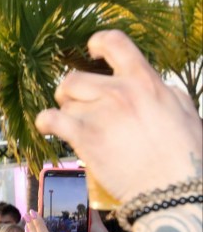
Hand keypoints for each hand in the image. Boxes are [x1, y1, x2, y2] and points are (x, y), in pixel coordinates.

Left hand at [35, 30, 201, 202]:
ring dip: (66, 113)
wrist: (172, 188)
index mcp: (145, 82)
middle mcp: (120, 92)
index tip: (91, 50)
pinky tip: (46, 127)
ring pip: (65, 102)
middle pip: (75, 78)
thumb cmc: (184, 156)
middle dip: (71, 92)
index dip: (98, 43)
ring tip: (76, 126)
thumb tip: (155, 88)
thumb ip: (165, 94)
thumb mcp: (185, 112)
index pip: (115, 43)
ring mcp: (100, 113)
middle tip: (77, 106)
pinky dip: (45, 122)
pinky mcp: (84, 136)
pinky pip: (51, 119)